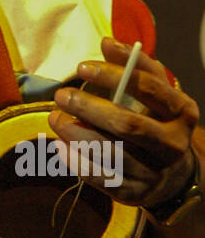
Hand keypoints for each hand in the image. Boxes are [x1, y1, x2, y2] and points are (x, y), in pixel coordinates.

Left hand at [48, 37, 198, 208]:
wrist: (173, 175)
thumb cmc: (158, 121)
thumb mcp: (156, 92)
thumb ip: (134, 65)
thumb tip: (106, 42)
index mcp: (182, 112)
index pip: (149, 88)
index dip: (113, 75)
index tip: (82, 67)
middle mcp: (173, 144)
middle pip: (128, 124)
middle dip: (89, 108)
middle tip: (61, 95)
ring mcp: (156, 172)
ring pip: (112, 153)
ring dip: (77, 135)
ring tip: (55, 119)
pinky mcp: (137, 195)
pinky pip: (103, 179)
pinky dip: (78, 162)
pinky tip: (60, 146)